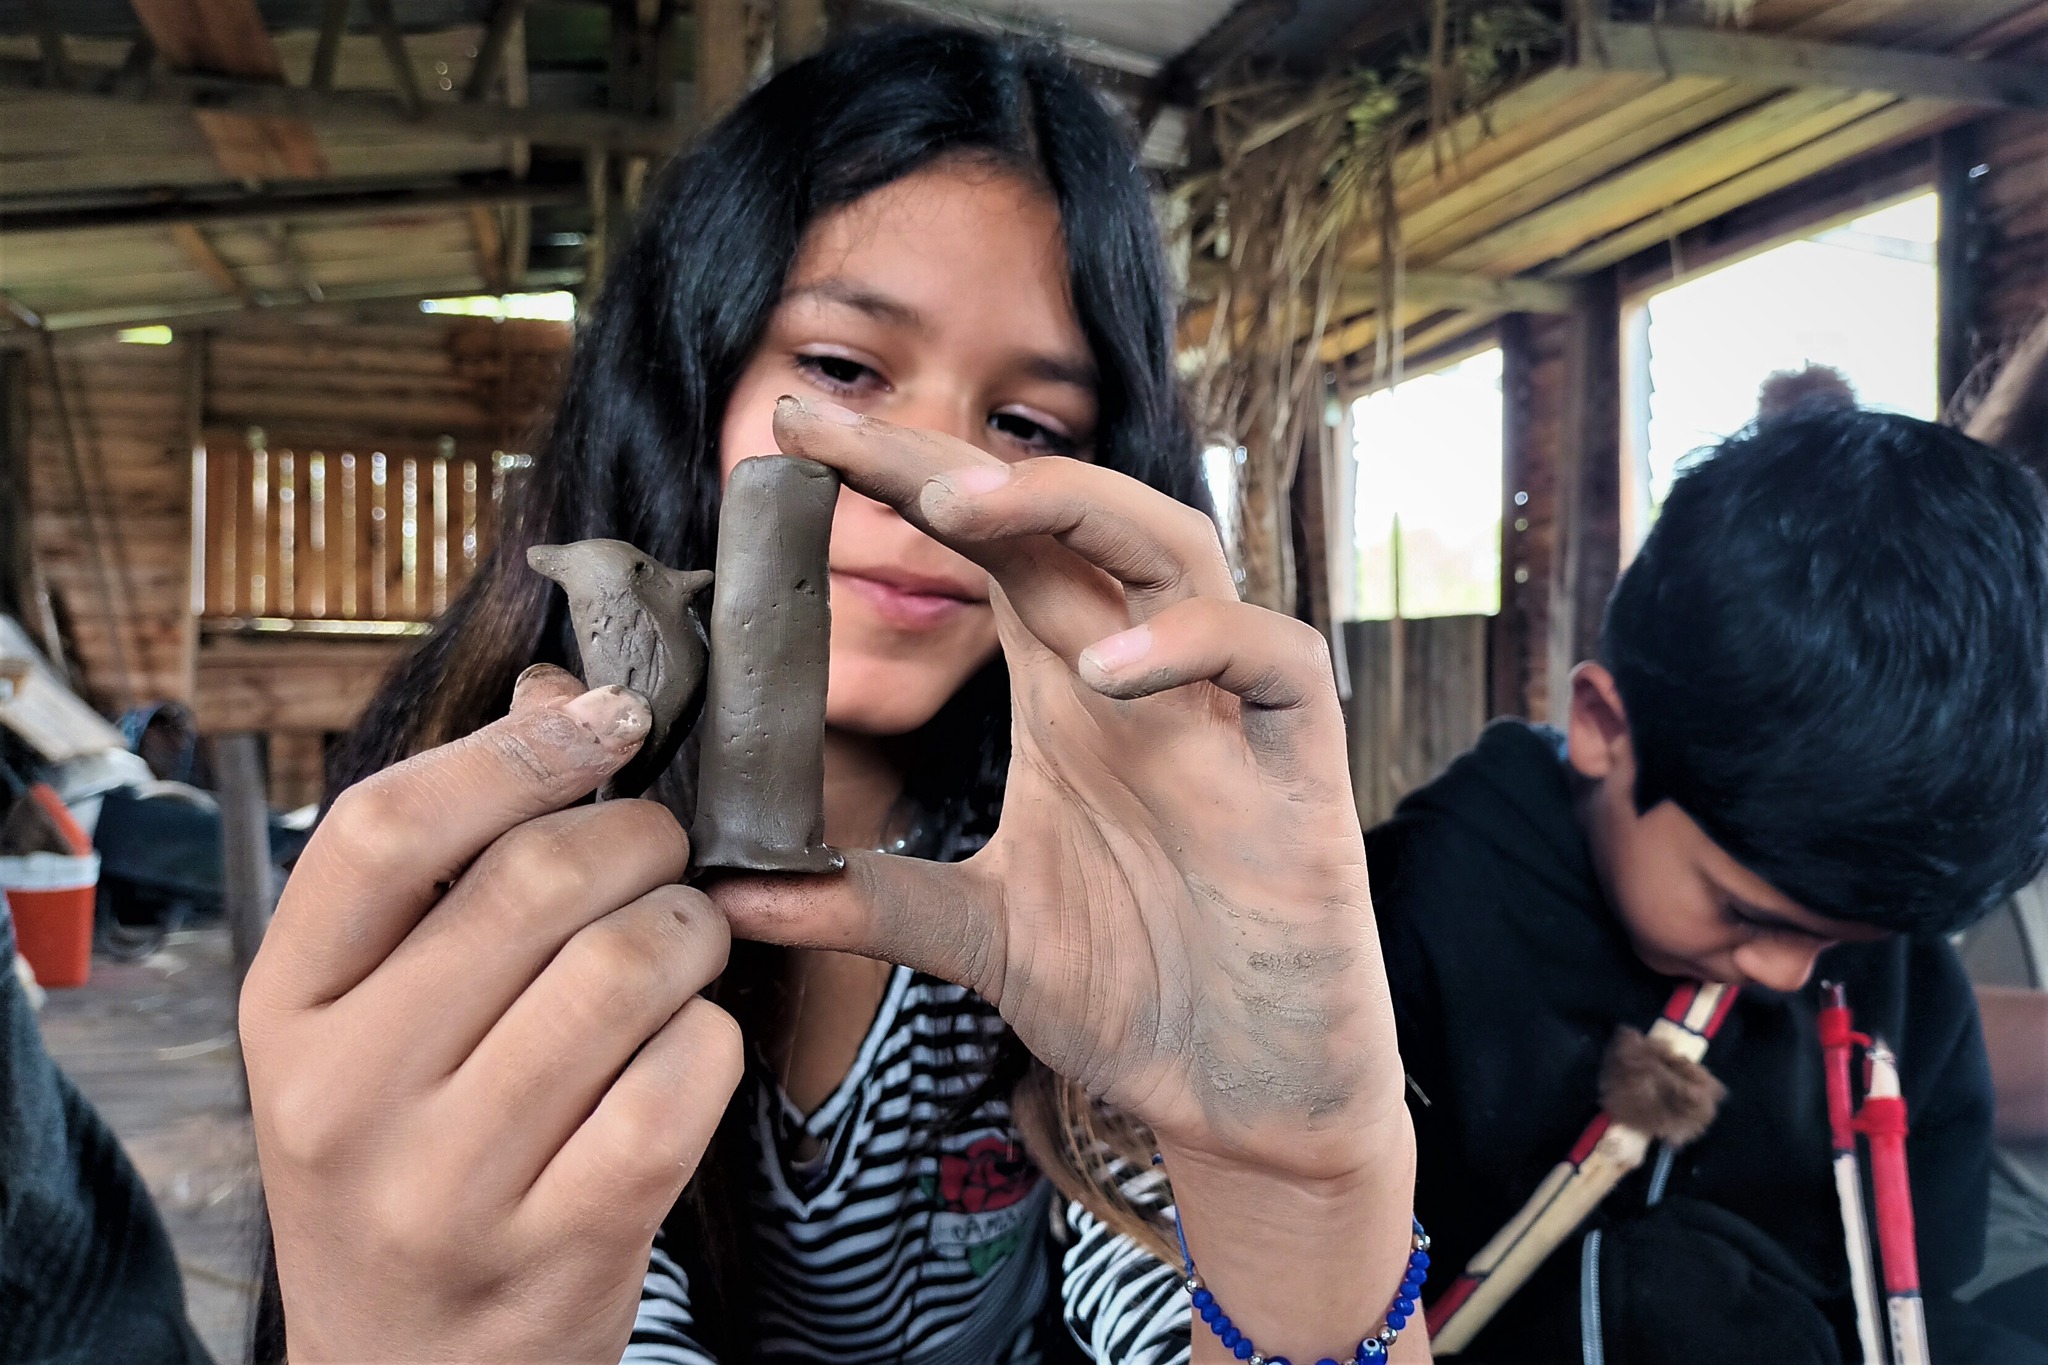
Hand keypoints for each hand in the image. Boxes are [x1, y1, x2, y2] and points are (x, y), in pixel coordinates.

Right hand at [240, 667, 742, 1363]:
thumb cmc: (409, 1162)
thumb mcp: (371, 1028)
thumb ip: (449, 876)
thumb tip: (558, 695)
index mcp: (285, 1014)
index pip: (385, 828)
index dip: (517, 748)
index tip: (606, 717)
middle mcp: (347, 1096)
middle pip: (537, 882)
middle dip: (640, 840)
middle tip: (660, 857)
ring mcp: (454, 1182)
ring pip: (630, 966)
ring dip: (689, 931)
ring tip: (678, 947)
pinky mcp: (569, 1243)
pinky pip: (688, 1072)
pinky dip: (711, 1036)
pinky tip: (682, 1047)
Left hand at [718, 397, 1406, 1183]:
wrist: (1247, 1092)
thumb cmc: (1135, 988)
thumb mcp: (977, 935)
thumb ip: (867, 899)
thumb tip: (727, 891)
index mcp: (1066, 691)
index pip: (989, 549)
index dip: (904, 480)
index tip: (797, 431)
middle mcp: (1142, 679)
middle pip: (1069, 518)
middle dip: (964, 464)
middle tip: (854, 436)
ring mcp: (1226, 718)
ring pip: (1179, 550)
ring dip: (1080, 510)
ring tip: (972, 505)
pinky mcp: (1301, 775)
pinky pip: (1277, 662)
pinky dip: (1198, 645)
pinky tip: (1107, 675)